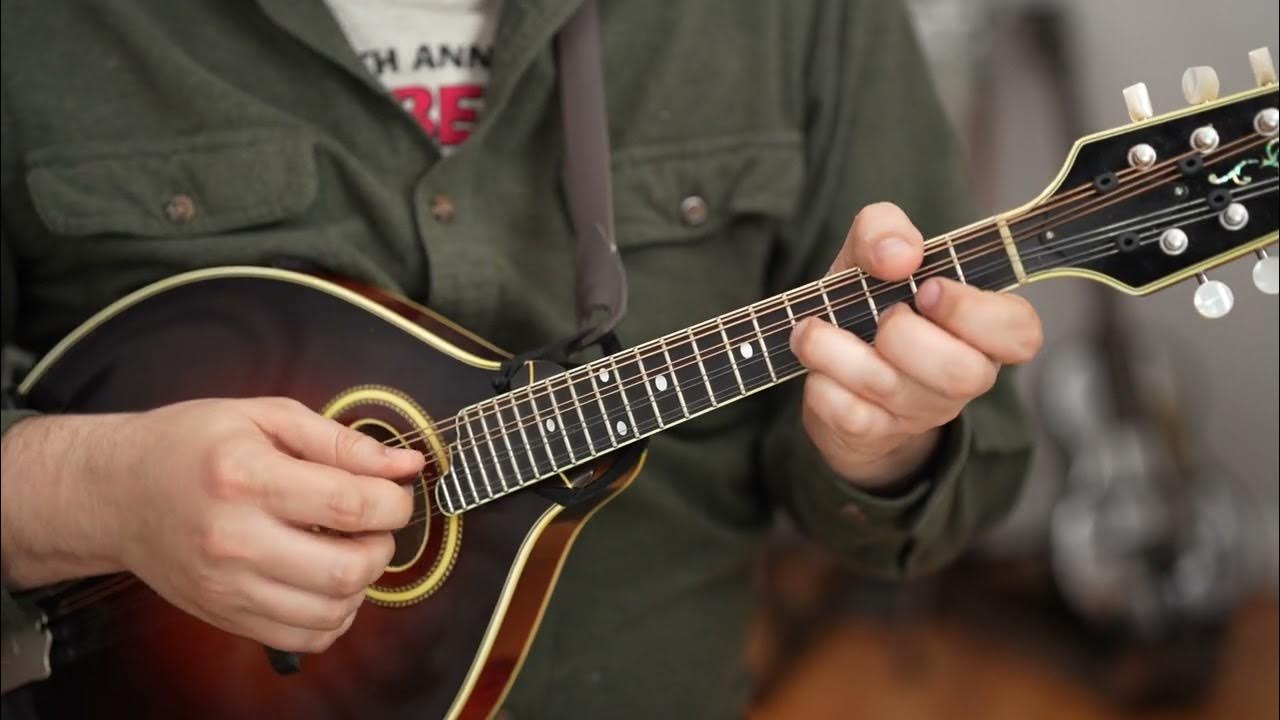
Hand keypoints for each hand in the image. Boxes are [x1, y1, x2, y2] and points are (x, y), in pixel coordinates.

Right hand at [0, 398, 421, 652]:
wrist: (117, 492)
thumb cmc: (190, 445)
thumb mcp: (266, 417)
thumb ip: (342, 441)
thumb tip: (406, 464)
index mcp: (247, 478)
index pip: (351, 505)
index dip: (394, 501)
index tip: (394, 492)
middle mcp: (235, 539)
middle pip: (348, 569)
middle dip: (384, 546)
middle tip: (374, 524)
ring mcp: (228, 586)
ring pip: (333, 611)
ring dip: (363, 583)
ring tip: (348, 549)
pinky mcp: (225, 616)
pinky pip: (306, 638)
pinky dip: (335, 615)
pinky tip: (326, 581)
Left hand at [790, 202, 1042, 489]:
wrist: (832, 363)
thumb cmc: (871, 298)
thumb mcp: (874, 251)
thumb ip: (885, 228)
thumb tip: (899, 254)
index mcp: (983, 328)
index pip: (1019, 332)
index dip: (975, 313)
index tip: (928, 289)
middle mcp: (962, 375)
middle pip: (962, 374)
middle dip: (907, 337)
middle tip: (881, 316)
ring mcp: (920, 411)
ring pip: (893, 392)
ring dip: (839, 352)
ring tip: (810, 330)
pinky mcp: (875, 435)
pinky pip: (852, 417)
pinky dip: (823, 385)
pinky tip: (815, 367)